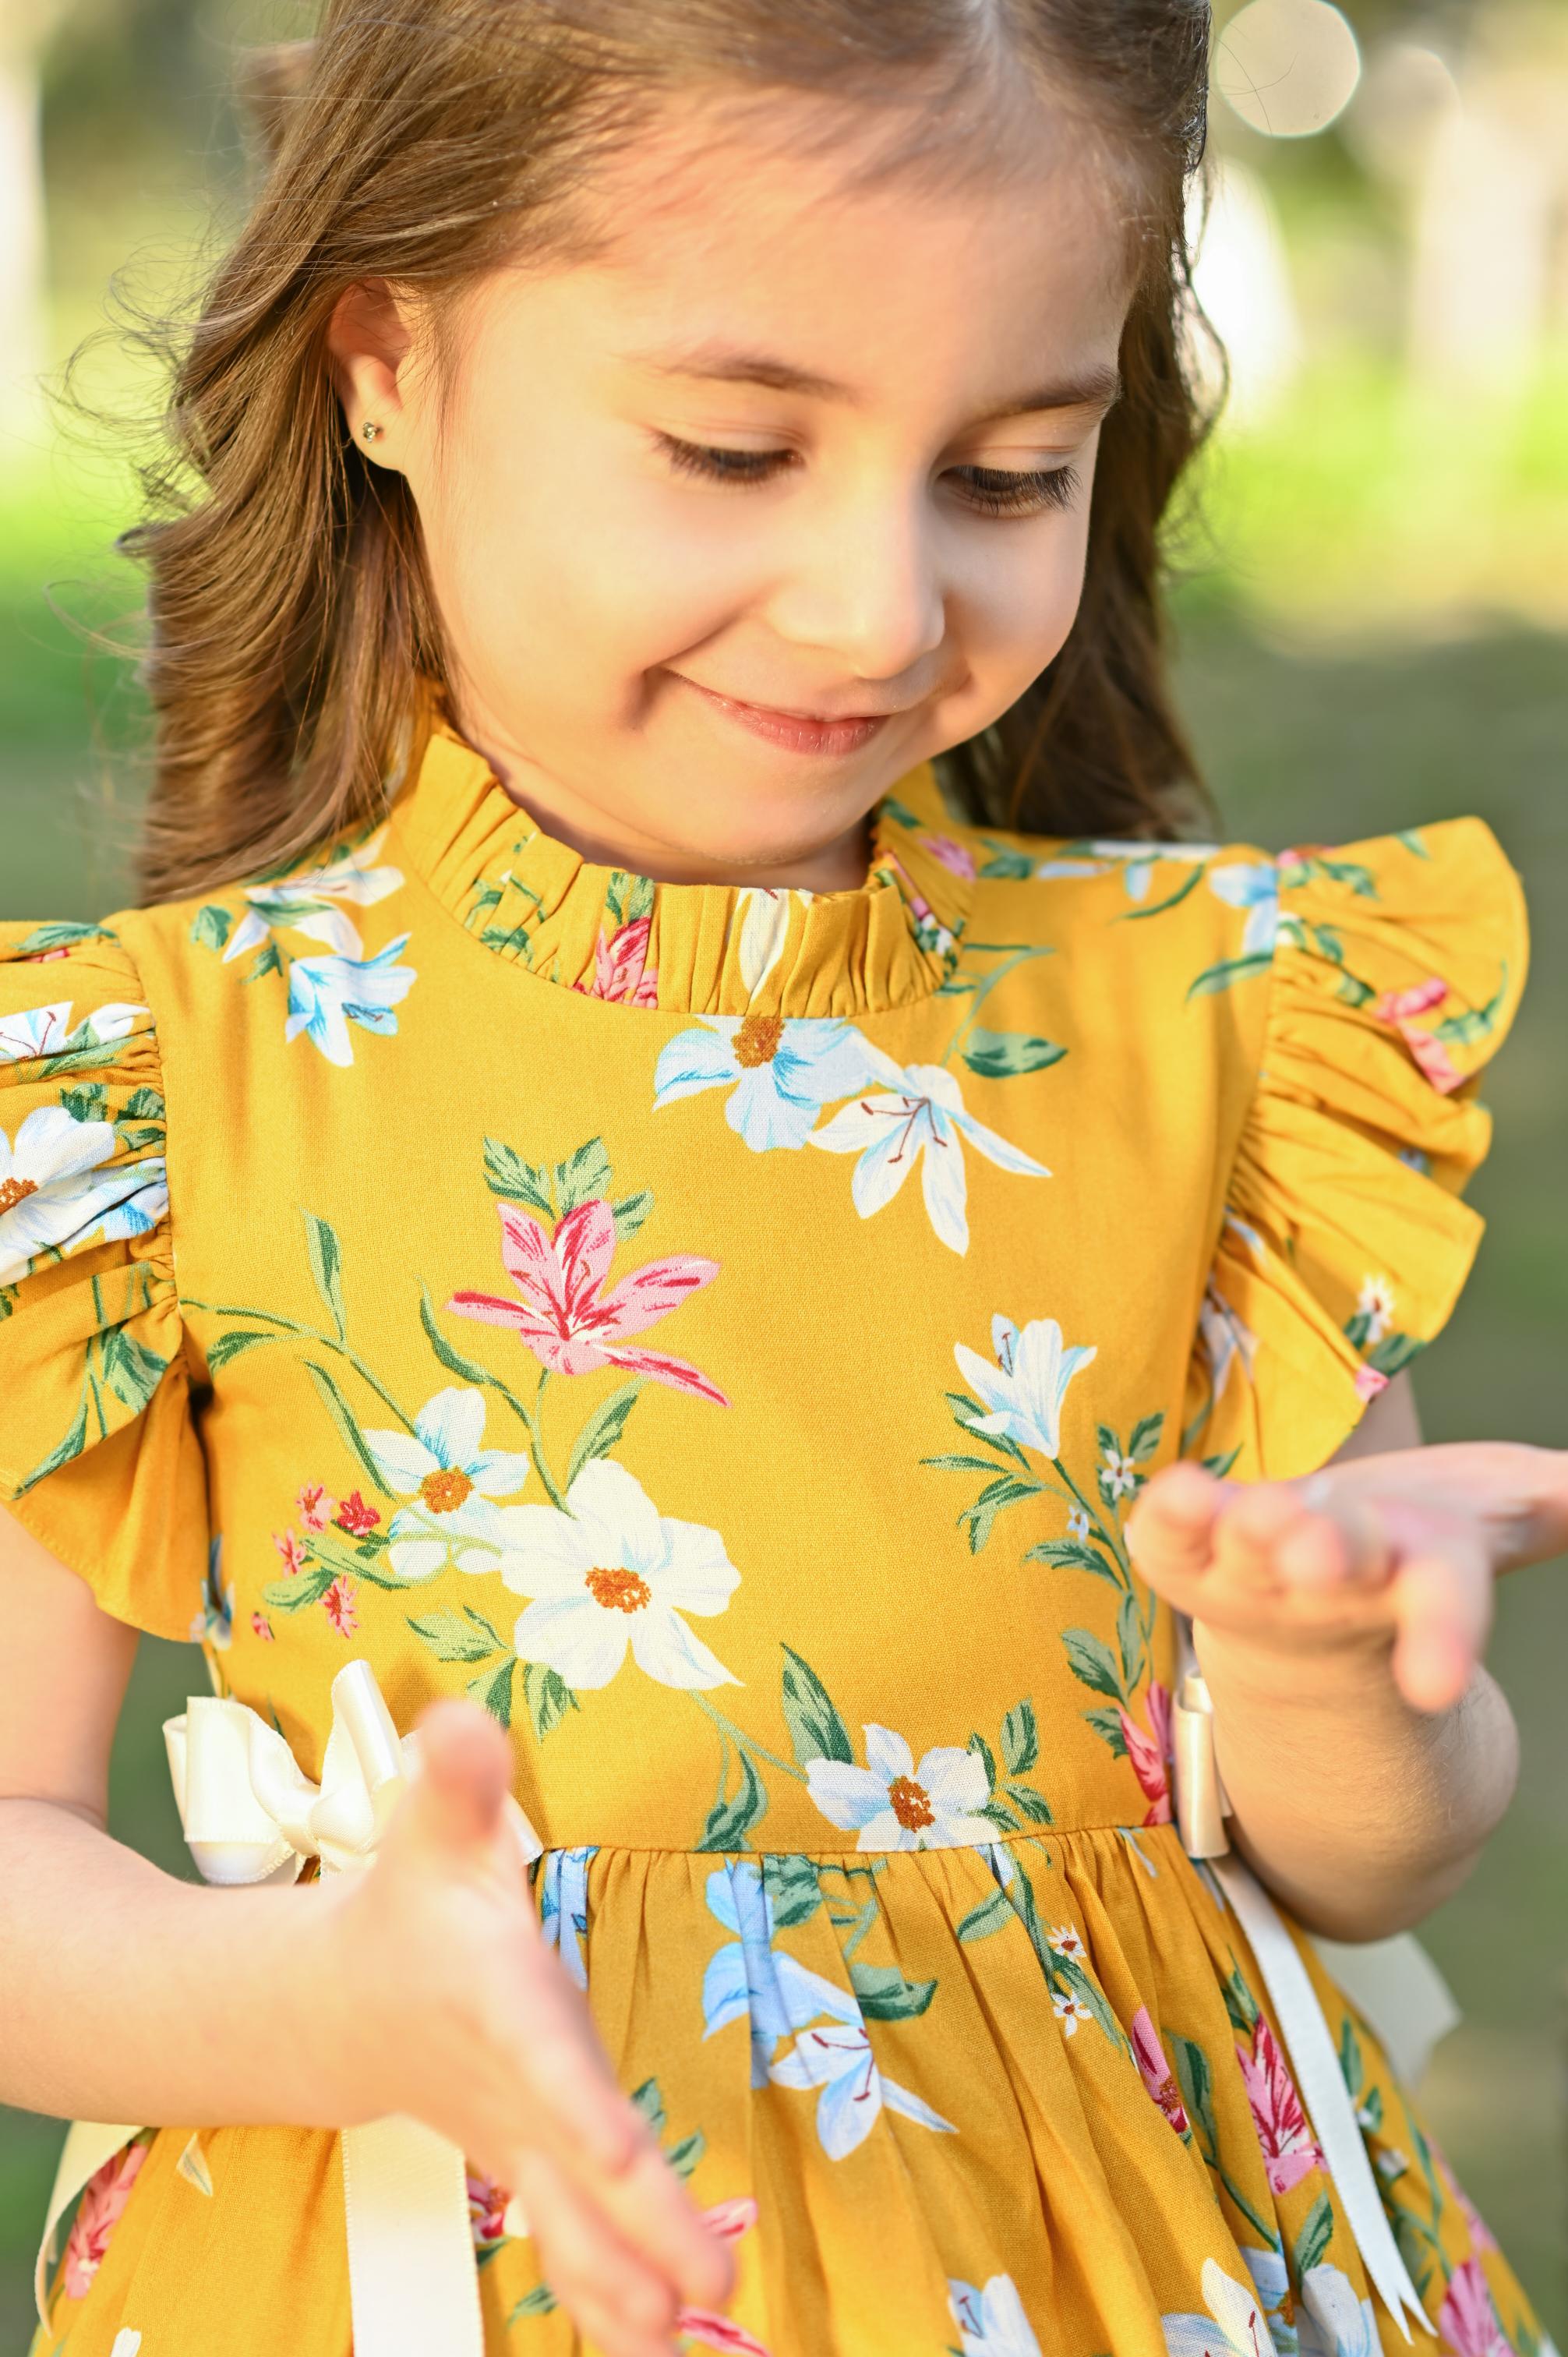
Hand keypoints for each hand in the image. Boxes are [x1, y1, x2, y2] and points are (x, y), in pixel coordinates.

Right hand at [314, 1700, 732, 2356]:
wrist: (346, 2003)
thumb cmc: (411, 1902)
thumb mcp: (430, 1827)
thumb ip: (454, 1777)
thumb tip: (459, 1719)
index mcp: (497, 2002)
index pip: (542, 2057)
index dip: (579, 2104)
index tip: (622, 2151)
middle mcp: (513, 2087)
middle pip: (574, 2170)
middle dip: (633, 2235)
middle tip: (701, 2302)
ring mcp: (524, 2141)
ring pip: (574, 2231)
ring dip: (626, 2294)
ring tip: (687, 2353)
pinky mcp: (539, 2168)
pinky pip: (575, 2246)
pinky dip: (611, 2303)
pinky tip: (664, 2351)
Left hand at [1126, 1441, 1567, 1712]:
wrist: (1300, 1591)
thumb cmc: (1409, 1545)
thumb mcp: (1496, 1516)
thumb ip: (1556, 1499)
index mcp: (1418, 1570)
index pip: (1442, 1603)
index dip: (1442, 1637)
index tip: (1434, 1683)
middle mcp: (1331, 1576)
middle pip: (1337, 1561)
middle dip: (1331, 1552)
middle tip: (1317, 1556)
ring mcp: (1252, 1570)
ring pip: (1250, 1553)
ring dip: (1251, 1533)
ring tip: (1252, 1516)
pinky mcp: (1188, 1554)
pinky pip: (1170, 1538)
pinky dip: (1168, 1517)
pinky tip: (1173, 1490)